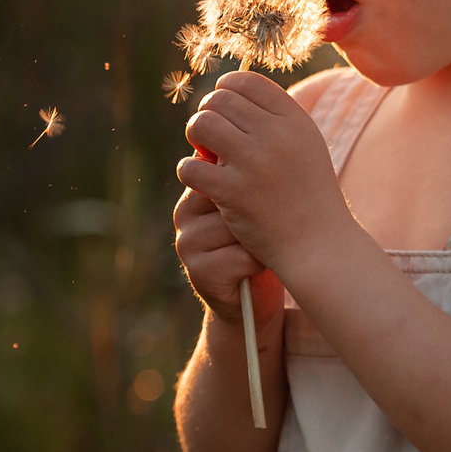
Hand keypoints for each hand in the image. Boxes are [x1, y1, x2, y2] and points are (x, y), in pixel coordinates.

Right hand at [173, 183, 284, 322]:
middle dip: (256, 214)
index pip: (221, 170)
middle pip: (230, 197)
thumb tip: (254, 148)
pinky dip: (259, 262)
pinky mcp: (199, 272)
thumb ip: (245, 180)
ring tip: (262, 247)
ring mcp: (187, 244)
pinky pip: (241, 256)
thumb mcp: (252, 205)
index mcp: (196, 190)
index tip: (266, 198)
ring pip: (236, 227)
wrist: (253, 303)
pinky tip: (258, 267)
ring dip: (260, 239)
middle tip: (266, 228)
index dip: (251, 184)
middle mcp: (184, 214)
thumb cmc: (261, 244)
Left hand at [175, 70, 351, 278]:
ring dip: (195, 137)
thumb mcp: (304, 144)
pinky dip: (189, 172)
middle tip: (210, 137)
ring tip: (205, 155)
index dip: (225, 90)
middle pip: (218, 100)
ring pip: (201, 125)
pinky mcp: (233, 193)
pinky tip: (202, 182)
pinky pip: (190, 166)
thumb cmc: (308, 194)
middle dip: (207, 115)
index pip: (245, 80)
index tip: (223, 110)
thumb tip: (226, 93)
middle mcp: (275, 136)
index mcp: (294, 120)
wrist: (319, 244)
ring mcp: (254, 163)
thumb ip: (273, 118)